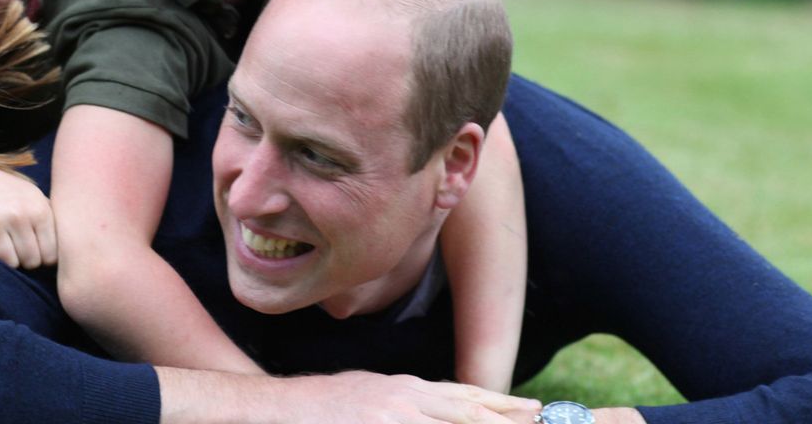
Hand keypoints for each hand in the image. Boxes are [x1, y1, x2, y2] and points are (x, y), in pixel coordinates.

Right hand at [0, 167, 56, 269]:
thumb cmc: (15, 196)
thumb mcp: (38, 200)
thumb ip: (55, 222)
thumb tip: (74, 249)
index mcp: (39, 210)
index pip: (51, 255)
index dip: (47, 260)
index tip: (42, 255)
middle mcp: (19, 215)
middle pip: (31, 260)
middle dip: (30, 262)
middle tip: (26, 254)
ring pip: (10, 262)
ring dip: (12, 262)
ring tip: (13, 253)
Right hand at [276, 371, 539, 423]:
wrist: (275, 409)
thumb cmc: (322, 406)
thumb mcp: (371, 395)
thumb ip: (407, 403)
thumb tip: (435, 407)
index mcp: (404, 390)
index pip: (463, 396)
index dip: (499, 403)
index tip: (531, 408)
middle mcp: (402, 400)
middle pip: (465, 411)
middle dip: (502, 418)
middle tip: (536, 416)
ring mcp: (388, 417)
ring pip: (450, 421)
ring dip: (480, 423)